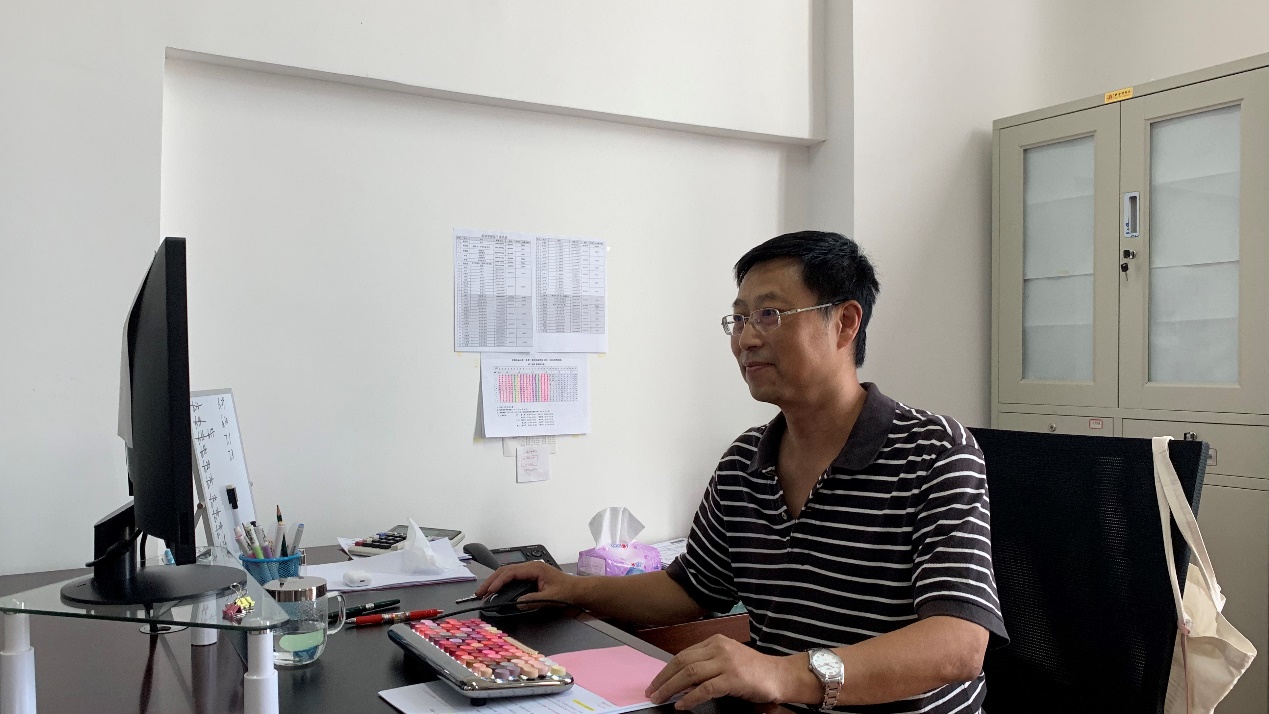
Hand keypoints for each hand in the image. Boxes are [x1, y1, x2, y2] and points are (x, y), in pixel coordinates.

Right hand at [473, 560, 580, 605]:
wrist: (579, 590)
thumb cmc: (568, 591)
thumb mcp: (551, 597)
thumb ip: (533, 600)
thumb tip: (517, 603)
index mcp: (535, 568)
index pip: (511, 572)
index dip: (498, 581)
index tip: (489, 591)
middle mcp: (531, 567)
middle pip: (505, 571)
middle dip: (491, 581)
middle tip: (480, 593)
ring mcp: (530, 571)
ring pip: (507, 573)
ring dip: (495, 582)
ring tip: (484, 592)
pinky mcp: (530, 577)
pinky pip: (512, 578)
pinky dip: (502, 584)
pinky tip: (496, 591)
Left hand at [644, 635, 812, 709]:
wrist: (780, 675)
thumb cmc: (754, 670)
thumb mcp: (727, 659)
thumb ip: (707, 663)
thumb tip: (680, 680)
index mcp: (715, 641)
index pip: (683, 654)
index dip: (666, 669)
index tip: (655, 682)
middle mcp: (719, 648)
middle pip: (682, 662)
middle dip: (663, 678)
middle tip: (652, 692)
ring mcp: (726, 662)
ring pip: (690, 673)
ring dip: (671, 687)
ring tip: (660, 698)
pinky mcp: (733, 679)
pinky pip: (705, 689)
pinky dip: (690, 698)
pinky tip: (681, 705)